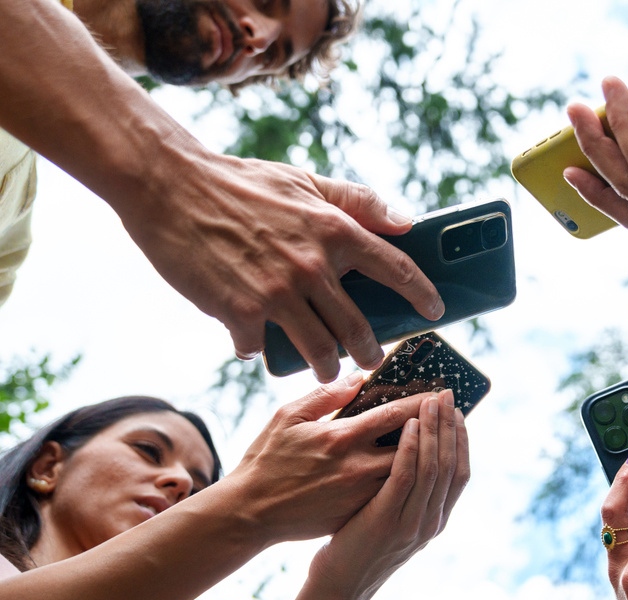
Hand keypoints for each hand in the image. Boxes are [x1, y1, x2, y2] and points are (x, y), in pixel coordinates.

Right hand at [114, 155, 444, 381]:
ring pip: (319, 351)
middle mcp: (312, 266)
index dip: (422, 294)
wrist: (169, 184)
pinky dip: (256, 349)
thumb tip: (406, 222)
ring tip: (326, 368)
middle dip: (369, 351)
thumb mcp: (306, 181)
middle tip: (369, 358)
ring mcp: (276, 293)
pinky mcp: (237, 312)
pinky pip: (258, 348)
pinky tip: (252, 344)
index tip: (435, 312)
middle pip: (358, 328)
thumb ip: (358, 202)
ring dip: (325, 366)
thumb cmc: (242, 182)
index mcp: (334, 230)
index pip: (395, 269)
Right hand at [223, 373, 437, 543]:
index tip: (439, 392)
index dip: (422, 402)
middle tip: (451, 417)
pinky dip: (407, 480)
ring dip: (425, 457)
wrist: (249, 514)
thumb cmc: (266, 460)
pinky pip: (391, 495)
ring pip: (406, 473)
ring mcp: (359, 494)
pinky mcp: (356, 514)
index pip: (395, 414)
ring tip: (442, 441)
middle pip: (412, 446)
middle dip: (434, 431)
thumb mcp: (287, 417)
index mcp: (340, 438)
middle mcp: (356, 467)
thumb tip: (358, 378)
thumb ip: (326, 396)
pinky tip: (418, 469)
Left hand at [306, 389, 468, 599]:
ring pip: (433, 467)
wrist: (339, 585)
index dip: (462, 439)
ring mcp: (412, 523)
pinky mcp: (387, 520)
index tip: (456, 411)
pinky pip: (405, 477)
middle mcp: (432, 521)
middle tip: (446, 395)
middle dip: (450, 426)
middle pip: (451, 464)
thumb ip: (409, 493)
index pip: (461, 472)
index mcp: (436, 518)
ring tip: (429, 402)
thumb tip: (413, 454)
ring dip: (433, 430)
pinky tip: (409, 426)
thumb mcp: (396, 521)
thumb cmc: (360, 546)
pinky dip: (411, 447)